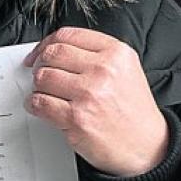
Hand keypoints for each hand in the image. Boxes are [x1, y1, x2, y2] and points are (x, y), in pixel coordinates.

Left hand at [23, 27, 169, 177]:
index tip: (39, 53)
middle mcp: (103, 70)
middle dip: (40, 64)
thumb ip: (95, 55)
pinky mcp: (76, 117)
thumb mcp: (125, 70)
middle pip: (53, 54)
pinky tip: (40, 106)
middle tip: (39, 74)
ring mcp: (89, 94)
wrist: (146, 146)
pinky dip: (33, 105)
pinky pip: (40, 103)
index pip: (69, 35)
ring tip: (45, 93)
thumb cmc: (133, 111)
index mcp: (116, 54)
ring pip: (43, 78)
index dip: (46, 43)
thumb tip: (55, 50)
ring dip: (38, 87)